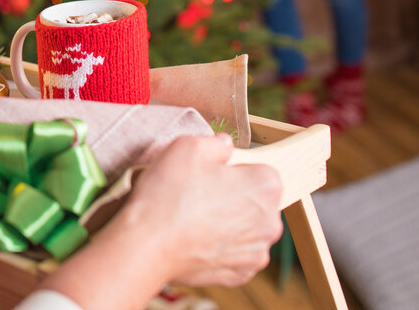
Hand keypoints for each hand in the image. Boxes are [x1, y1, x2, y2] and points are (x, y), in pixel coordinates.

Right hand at [124, 134, 283, 286]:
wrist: (148, 243)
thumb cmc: (168, 194)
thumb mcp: (187, 146)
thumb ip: (215, 143)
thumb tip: (224, 146)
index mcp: (265, 186)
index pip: (260, 171)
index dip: (234, 170)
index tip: (210, 175)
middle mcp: (270, 222)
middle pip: (255, 202)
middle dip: (233, 197)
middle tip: (197, 194)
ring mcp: (256, 252)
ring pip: (245, 230)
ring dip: (227, 223)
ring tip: (192, 218)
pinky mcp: (240, 275)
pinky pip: (234, 254)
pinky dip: (219, 247)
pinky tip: (195, 239)